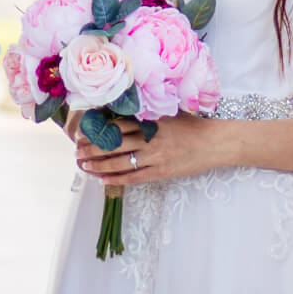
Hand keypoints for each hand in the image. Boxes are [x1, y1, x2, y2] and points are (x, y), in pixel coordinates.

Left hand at [74, 114, 224, 186]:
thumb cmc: (193, 125)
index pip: (118, 125)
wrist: (215, 142)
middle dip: (93, 148)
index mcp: (151, 121)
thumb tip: (124, 112)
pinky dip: (117, 179)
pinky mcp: (162, 172)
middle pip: (115, 144)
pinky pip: (135, 177)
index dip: (98, 130)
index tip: (84, 132)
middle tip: (77, 151)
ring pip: (120, 162)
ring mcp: (156, 156)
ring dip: (99, 165)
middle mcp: (150, 138)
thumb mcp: (169, 113)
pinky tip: (103, 180)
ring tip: (84, 165)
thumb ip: (148, 114)